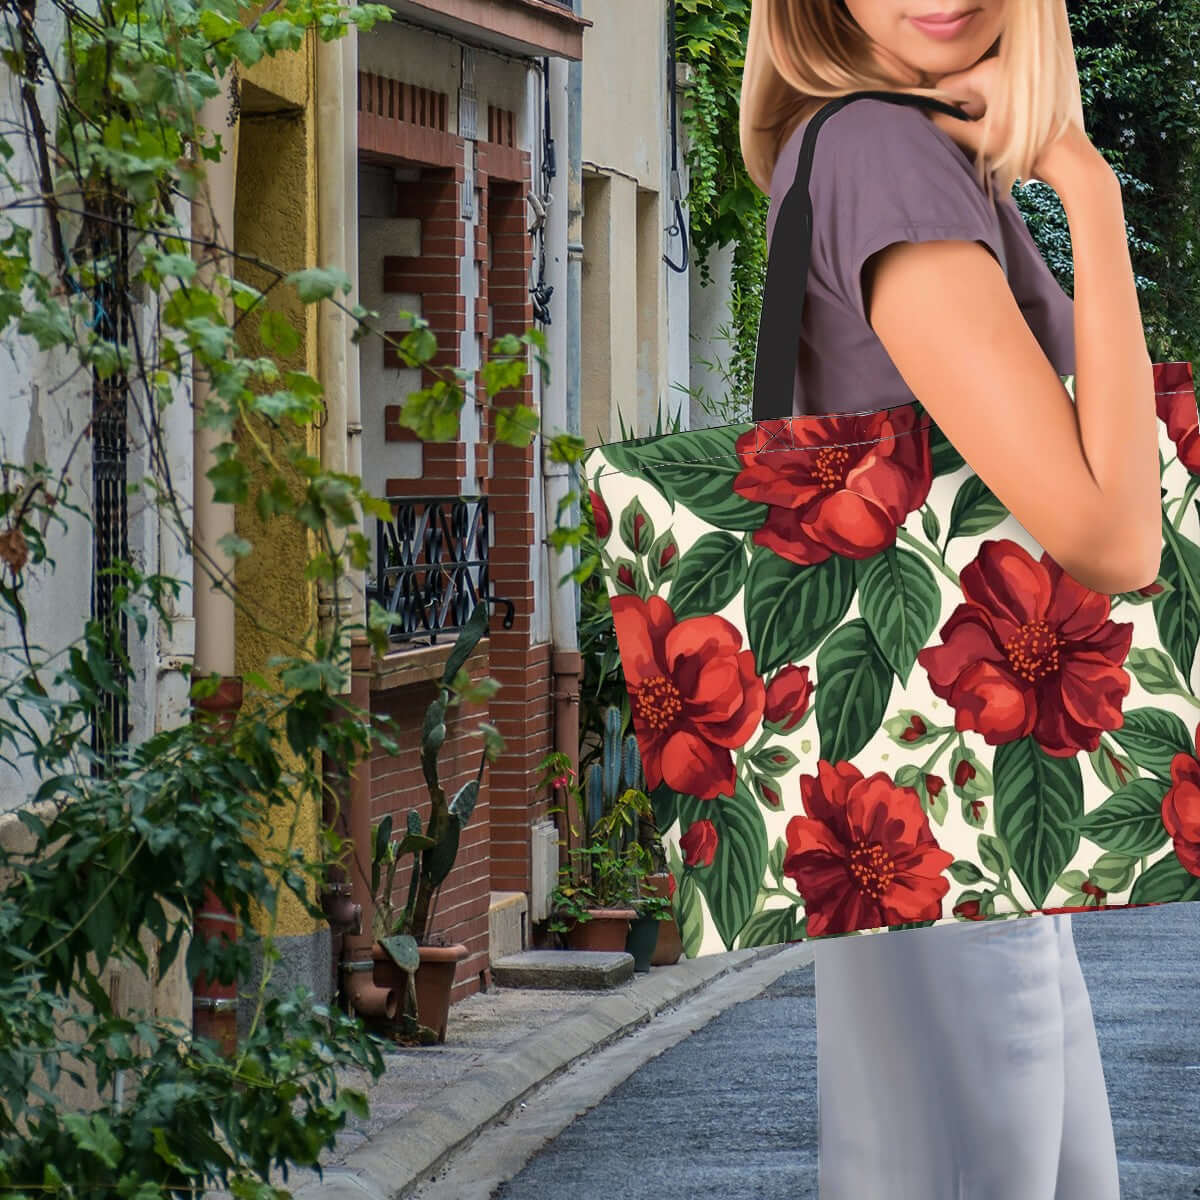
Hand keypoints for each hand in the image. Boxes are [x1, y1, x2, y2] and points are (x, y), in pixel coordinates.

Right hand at [926, 56, 1106, 189]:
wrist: (1063, 155)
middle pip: (960, 93)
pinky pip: (990, 104)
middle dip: (953, 116)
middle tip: (954, 141)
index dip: (934, 107)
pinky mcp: (1018, 94)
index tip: (931, 128)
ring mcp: (1010, 81)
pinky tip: (986, 141)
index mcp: (988, 73)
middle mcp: (999, 70)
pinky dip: (983, 121)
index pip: (945, 86)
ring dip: (968, 121)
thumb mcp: (978, 138)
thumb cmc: (1023, 146)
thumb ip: (946, 126)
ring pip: (974, 101)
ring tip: (971, 144)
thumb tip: (922, 118)